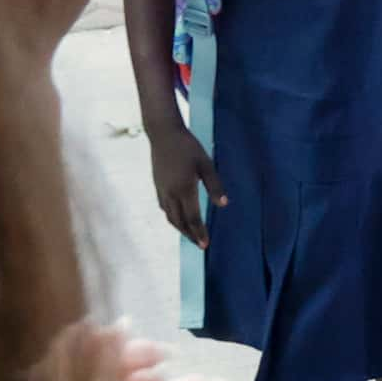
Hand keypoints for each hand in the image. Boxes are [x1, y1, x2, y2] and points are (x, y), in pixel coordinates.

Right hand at [147, 122, 226, 245]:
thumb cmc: (188, 147)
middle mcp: (170, 193)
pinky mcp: (157, 186)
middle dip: (190, 234)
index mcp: (184, 189)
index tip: (204, 245)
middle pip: (179, 221)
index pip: (192, 217)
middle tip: (200, 244)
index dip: (199, 232)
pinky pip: (164, 208)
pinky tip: (178, 217)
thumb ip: (215, 185)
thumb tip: (224, 205)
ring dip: (180, 228)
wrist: (163, 134)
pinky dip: (172, 217)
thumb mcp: (206, 164)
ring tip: (191, 234)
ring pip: (170, 216)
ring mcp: (161, 190)